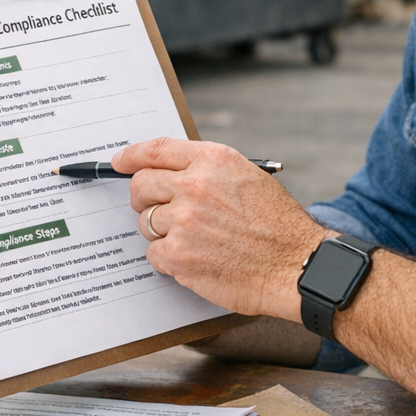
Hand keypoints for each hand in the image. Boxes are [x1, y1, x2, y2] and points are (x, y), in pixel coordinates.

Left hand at [114, 138, 329, 319]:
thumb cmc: (277, 224)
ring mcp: (184, 221)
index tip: (120, 161)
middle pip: (141, 186)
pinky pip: (154, 253)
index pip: (157, 150)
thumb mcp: (247, 178)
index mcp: (213, 160)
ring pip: (146, 222)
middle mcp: (194, 186)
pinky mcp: (179, 256)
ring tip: (194, 240)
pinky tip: (195, 260)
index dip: (132, 155)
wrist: (295, 265)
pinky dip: (169, 259)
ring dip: (162, 232)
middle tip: (154, 209)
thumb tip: (171, 172)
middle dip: (143, 198)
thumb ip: (207, 171)